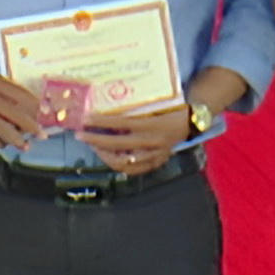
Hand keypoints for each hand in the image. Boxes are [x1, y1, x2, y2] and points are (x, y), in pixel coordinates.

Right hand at [0, 74, 52, 151]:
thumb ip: (18, 100)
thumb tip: (43, 115)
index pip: (20, 94)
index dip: (36, 106)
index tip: (47, 114)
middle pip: (13, 112)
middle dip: (30, 126)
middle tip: (42, 135)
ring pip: (1, 127)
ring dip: (16, 139)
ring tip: (25, 146)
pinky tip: (3, 143)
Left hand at [78, 106, 194, 175]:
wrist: (192, 122)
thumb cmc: (173, 108)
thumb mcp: (155, 105)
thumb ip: (135, 110)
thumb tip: (108, 110)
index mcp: (151, 125)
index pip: (120, 124)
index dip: (100, 122)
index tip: (86, 119)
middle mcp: (151, 142)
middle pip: (116, 145)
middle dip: (95, 140)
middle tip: (81, 135)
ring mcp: (154, 155)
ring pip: (122, 162)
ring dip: (105, 155)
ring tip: (95, 147)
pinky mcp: (156, 162)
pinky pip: (133, 169)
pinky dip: (119, 164)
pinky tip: (110, 157)